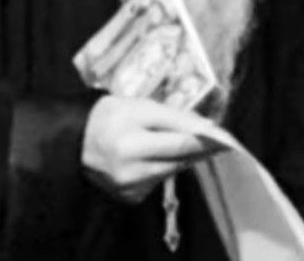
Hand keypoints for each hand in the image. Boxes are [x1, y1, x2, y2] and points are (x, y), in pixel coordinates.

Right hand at [82, 96, 227, 203]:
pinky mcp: (129, 196)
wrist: (76, 141)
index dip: (206, 140)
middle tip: (219, 139)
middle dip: (201, 148)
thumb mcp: (142, 106)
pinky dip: (166, 167)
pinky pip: (159, 180)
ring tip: (189, 143)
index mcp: (129, 143)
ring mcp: (129, 187)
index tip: (228, 137)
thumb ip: (176, 117)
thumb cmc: (112, 116)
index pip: (179, 143)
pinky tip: (159, 155)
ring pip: (172, 171)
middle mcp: (129, 169)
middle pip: (179, 159)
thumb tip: (209, 127)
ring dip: (184, 157)